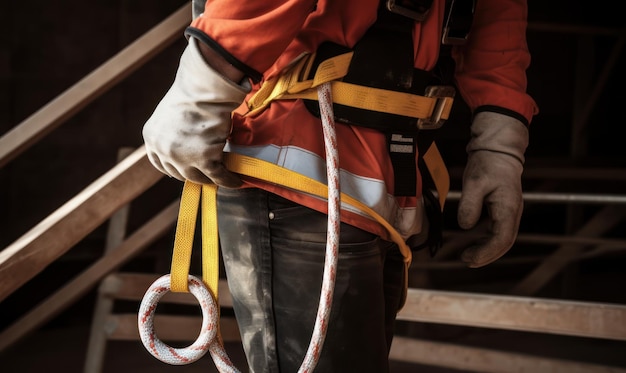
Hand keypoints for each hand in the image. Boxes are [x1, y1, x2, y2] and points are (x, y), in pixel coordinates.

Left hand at [142, 37, 249, 187]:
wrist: (204, 88)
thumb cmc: (193, 93)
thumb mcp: (172, 113)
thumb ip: (174, 131)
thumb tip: (190, 142)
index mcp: (152, 137)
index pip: (159, 162)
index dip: (173, 169)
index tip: (183, 171)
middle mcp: (163, 149)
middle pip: (179, 173)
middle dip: (194, 175)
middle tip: (207, 174)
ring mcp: (182, 156)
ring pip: (198, 177)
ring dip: (211, 180)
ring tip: (224, 178)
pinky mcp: (203, 159)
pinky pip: (217, 176)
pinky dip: (228, 180)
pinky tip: (236, 181)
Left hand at [457, 112, 528, 266]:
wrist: (498, 149)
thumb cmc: (487, 164)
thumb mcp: (474, 182)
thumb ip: (469, 205)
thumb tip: (465, 226)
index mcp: (508, 208)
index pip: (501, 239)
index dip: (485, 252)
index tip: (469, 258)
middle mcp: (513, 212)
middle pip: (504, 243)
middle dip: (486, 255)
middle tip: (467, 261)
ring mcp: (511, 211)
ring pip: (503, 238)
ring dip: (488, 250)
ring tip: (469, 256)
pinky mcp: (505, 209)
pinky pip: (500, 231)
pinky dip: (489, 241)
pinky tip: (476, 243)